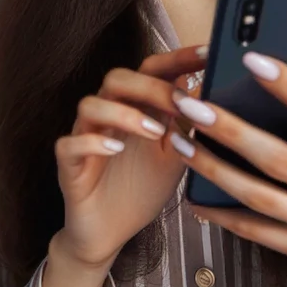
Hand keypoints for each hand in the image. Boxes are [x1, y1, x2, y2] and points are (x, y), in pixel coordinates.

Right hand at [54, 44, 207, 269]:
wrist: (110, 232)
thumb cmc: (142, 189)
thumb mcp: (177, 156)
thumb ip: (191, 126)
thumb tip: (218, 95)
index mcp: (135, 108)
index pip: (153, 70)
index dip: (179, 58)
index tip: (209, 53)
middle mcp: (108, 116)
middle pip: (118, 78)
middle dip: (151, 86)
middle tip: (181, 102)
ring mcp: (86, 137)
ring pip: (91, 105)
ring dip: (124, 113)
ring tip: (154, 131)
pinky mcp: (69, 165)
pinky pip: (70, 144)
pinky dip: (92, 142)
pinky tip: (116, 148)